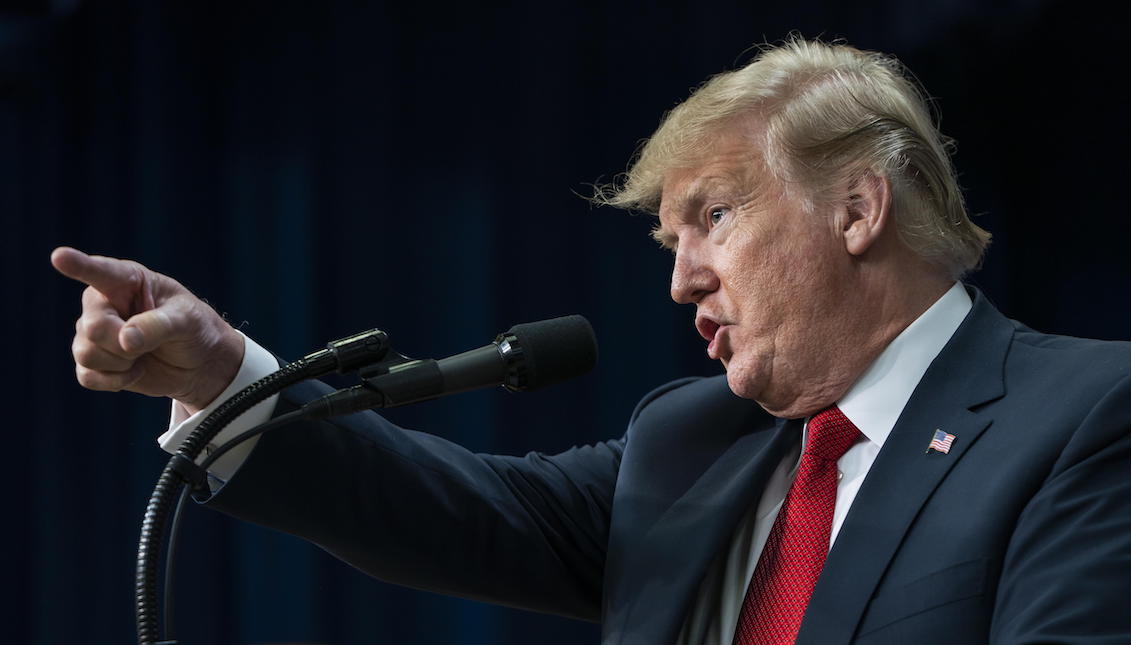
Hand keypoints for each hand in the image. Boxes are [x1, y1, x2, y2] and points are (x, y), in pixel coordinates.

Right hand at [51, 247, 243, 414]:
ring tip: (143, 354)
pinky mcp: (94, 362)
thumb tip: (125, 340)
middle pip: (93, 327)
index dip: (79, 265)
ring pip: (86, 353)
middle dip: (124, 344)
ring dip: (121, 363)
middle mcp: (103, 303)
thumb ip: (159, 325)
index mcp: (127, 280)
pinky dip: (115, 381)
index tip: (60, 257)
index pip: (100, 271)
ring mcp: (94, 333)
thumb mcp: (188, 321)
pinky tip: (137, 370)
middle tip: (150, 342)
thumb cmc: (195, 329)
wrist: (200, 363)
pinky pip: (86, 376)